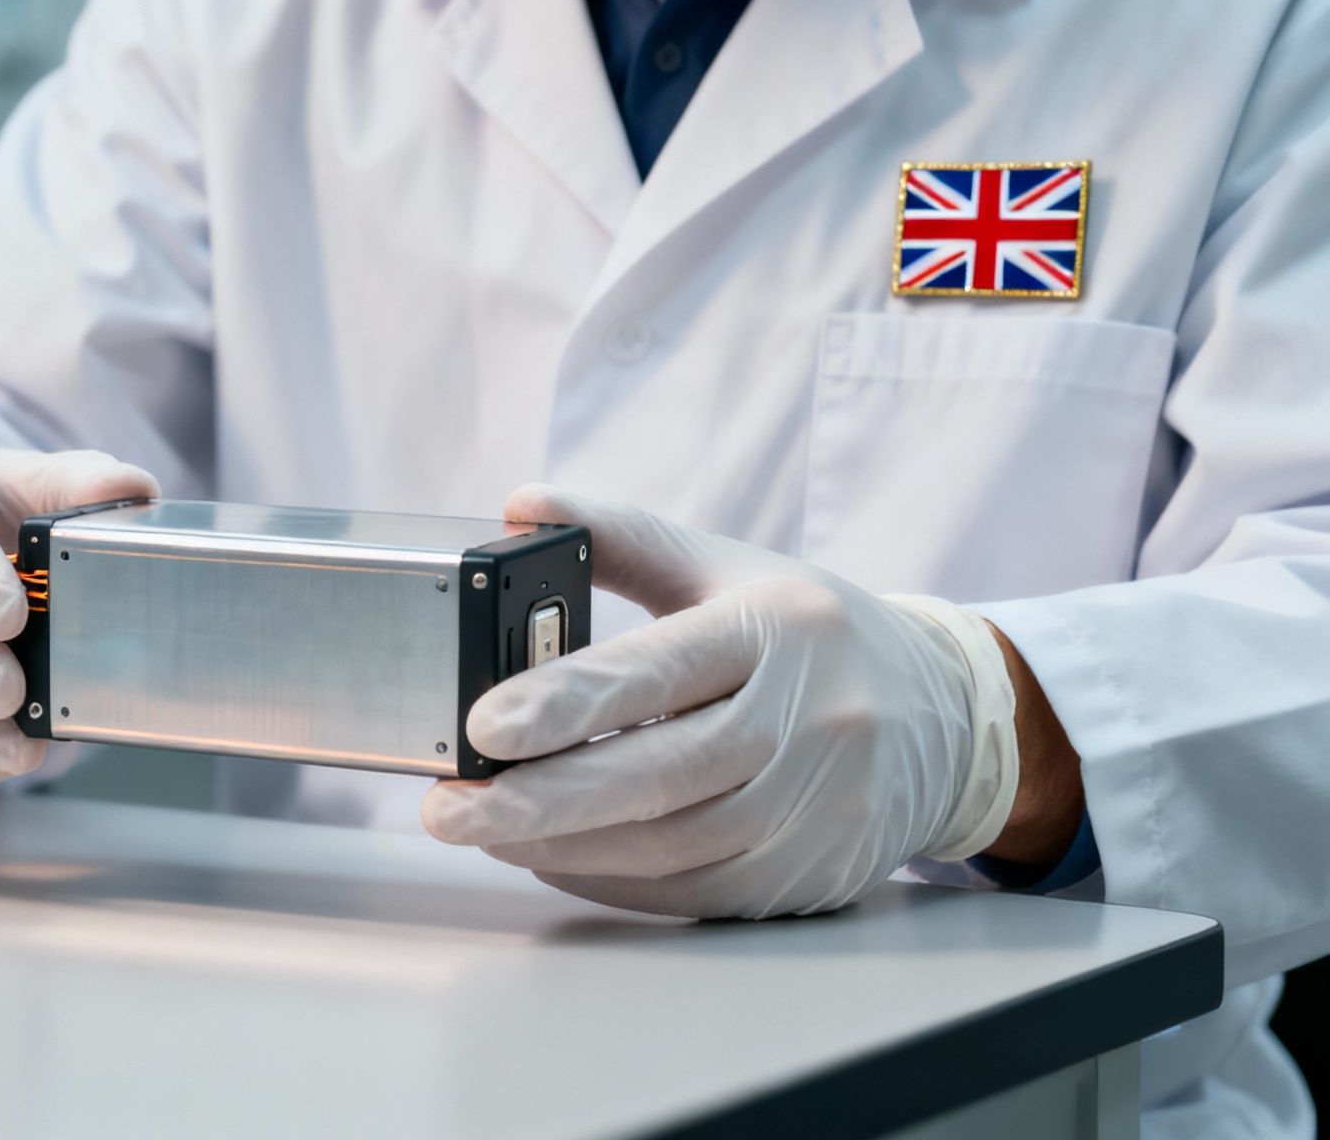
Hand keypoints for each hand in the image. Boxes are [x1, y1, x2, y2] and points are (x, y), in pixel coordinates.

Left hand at [422, 486, 1019, 918]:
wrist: (947, 718)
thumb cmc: (815, 635)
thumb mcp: (732, 569)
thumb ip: (626, 538)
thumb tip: (525, 504)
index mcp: (779, 627)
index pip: (658, 669)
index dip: (566, 702)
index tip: (484, 726)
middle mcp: (808, 720)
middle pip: (656, 775)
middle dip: (537, 802)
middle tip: (447, 811)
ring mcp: (815, 807)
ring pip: (666, 847)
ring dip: (559, 847)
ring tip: (483, 830)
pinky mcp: (809, 874)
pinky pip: (689, 892)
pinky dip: (609, 878)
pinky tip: (552, 856)